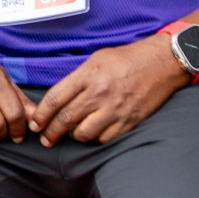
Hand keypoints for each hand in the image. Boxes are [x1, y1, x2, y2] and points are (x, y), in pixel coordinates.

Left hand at [30, 36, 189, 146]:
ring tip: (70, 134)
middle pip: (66, 119)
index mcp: (88, 75)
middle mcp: (100, 93)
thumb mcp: (96, 60)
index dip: (42, 114)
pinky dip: (95, 138)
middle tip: (45, 139)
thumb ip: (76, 79)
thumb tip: (57, 99)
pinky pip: (105, 138)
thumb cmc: (126, 58)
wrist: (162, 62)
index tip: (36, 123)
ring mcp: (116, 109)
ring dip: (73, 136)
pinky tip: (92, 133)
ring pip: (84, 133)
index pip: (56, 99)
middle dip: (51, 132)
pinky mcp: (130, 120)